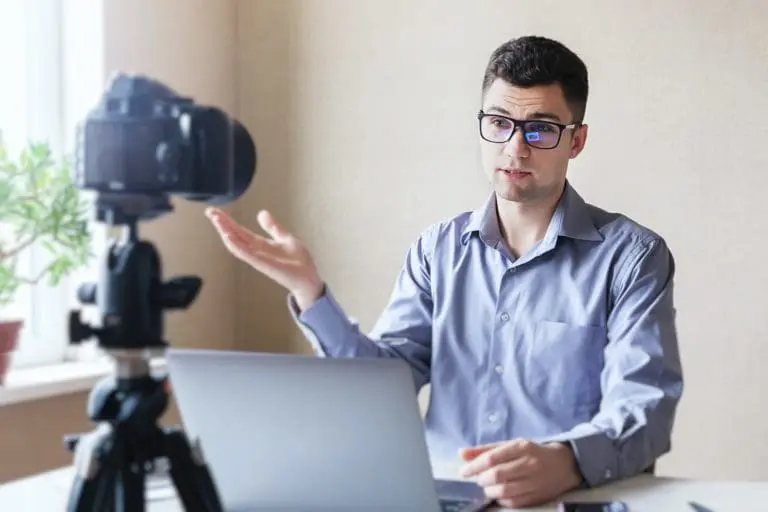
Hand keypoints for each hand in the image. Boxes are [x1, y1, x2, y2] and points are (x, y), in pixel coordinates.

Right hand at [205, 207, 323, 309]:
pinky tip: (228, 236)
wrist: (308, 277)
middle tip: (210, 212)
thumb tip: (261, 213)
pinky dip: (237, 246)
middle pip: (235, 236)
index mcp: (261, 244)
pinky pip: (247, 254)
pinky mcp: (263, 264)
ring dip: (226, 232)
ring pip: (237, 244)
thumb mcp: (285, 238)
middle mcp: (256, 251)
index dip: (227, 221)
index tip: (215, 211)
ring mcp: (258, 258)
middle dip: (222, 224)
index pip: (240, 231)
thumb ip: (272, 227)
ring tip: (216, 220)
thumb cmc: (298, 261)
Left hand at [459, 439, 581, 507]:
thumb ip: (486, 450)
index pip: (492, 458)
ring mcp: (535, 481)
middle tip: (478, 479)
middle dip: (482, 479)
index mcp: (521, 446)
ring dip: (490, 491)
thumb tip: (461, 454)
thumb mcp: (510, 445)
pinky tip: (499, 494)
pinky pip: (514, 501)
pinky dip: (502, 499)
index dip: (475, 466)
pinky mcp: (538, 496)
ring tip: (488, 487)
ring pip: (505, 490)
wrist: (565, 464)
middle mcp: (529, 463)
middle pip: (498, 475)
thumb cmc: (532, 452)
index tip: (464, 472)